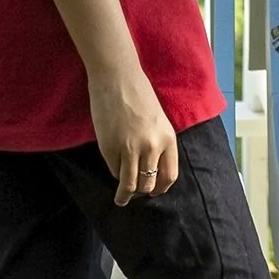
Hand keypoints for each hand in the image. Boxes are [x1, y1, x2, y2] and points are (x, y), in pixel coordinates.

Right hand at [90, 70, 179, 202]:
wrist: (118, 79)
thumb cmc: (139, 95)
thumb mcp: (159, 121)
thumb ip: (158, 144)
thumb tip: (152, 168)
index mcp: (168, 139)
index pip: (169, 176)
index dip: (160, 188)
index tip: (154, 192)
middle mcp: (151, 147)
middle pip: (149, 184)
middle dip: (142, 192)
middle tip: (136, 194)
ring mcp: (129, 149)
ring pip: (130, 184)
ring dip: (125, 195)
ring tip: (121, 200)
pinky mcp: (110, 148)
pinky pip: (114, 170)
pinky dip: (114, 173)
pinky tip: (114, 171)